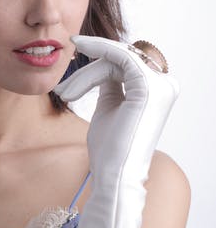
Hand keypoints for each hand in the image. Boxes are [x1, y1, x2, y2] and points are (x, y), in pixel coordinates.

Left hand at [55, 35, 178, 196]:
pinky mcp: (148, 86)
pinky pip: (120, 56)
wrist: (114, 176)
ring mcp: (160, 85)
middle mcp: (165, 85)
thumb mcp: (110, 107)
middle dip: (88, 71)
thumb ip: (112, 84)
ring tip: (65, 95)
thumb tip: (104, 61)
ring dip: (86, 74)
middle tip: (62, 89)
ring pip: (116, 60)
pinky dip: (98, 51)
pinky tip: (80, 52)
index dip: (97, 65)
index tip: (74, 54)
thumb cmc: (110, 149)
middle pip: (121, 61)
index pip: (126, 66)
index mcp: (159, 92)